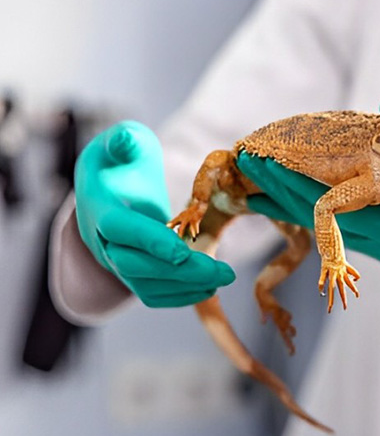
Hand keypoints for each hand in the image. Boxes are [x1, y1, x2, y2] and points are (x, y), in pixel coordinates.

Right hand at [74, 121, 234, 306]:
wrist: (106, 189)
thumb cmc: (120, 161)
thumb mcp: (122, 143)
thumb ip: (124, 140)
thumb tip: (127, 138)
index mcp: (99, 208)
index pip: (120, 230)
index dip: (149, 241)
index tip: (182, 251)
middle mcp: (103, 241)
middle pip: (136, 265)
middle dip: (181, 271)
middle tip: (224, 272)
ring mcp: (115, 261)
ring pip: (146, 285)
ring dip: (186, 286)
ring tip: (224, 278)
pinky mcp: (132, 274)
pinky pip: (152, 294)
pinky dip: (179, 296)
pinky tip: (209, 288)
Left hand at [238, 97, 379, 291]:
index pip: (336, 205)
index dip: (295, 182)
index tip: (264, 161)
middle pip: (320, 219)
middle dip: (281, 189)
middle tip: (245, 163)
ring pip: (326, 226)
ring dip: (291, 201)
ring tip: (257, 178)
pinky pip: (341, 225)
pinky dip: (314, 208)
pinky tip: (292, 193)